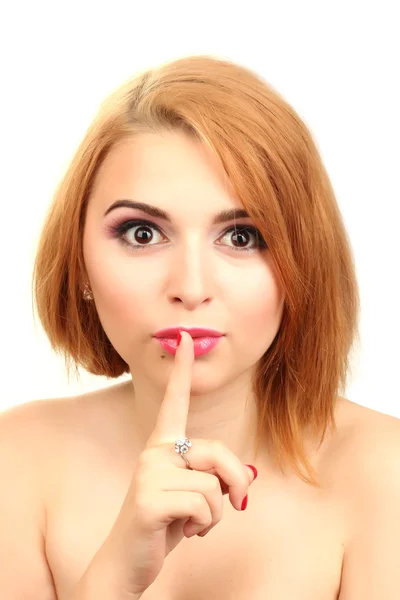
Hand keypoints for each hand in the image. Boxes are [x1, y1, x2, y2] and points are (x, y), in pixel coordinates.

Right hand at [90, 331, 256, 597]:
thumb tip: (248, 478)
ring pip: (214, 486)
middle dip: (235, 483)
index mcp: (163, 446)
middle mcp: (155, 452)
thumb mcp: (194, 495)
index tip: (186, 336)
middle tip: (235, 505)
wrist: (127, 562)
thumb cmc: (165, 523)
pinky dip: (204, 526)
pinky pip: (204, 505)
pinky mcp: (149, 498)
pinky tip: (181, 532)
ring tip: (192, 523)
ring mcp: (149, 473)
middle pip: (218, 452)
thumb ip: (216, 477)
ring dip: (214, 514)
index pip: (174, 402)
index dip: (181, 369)